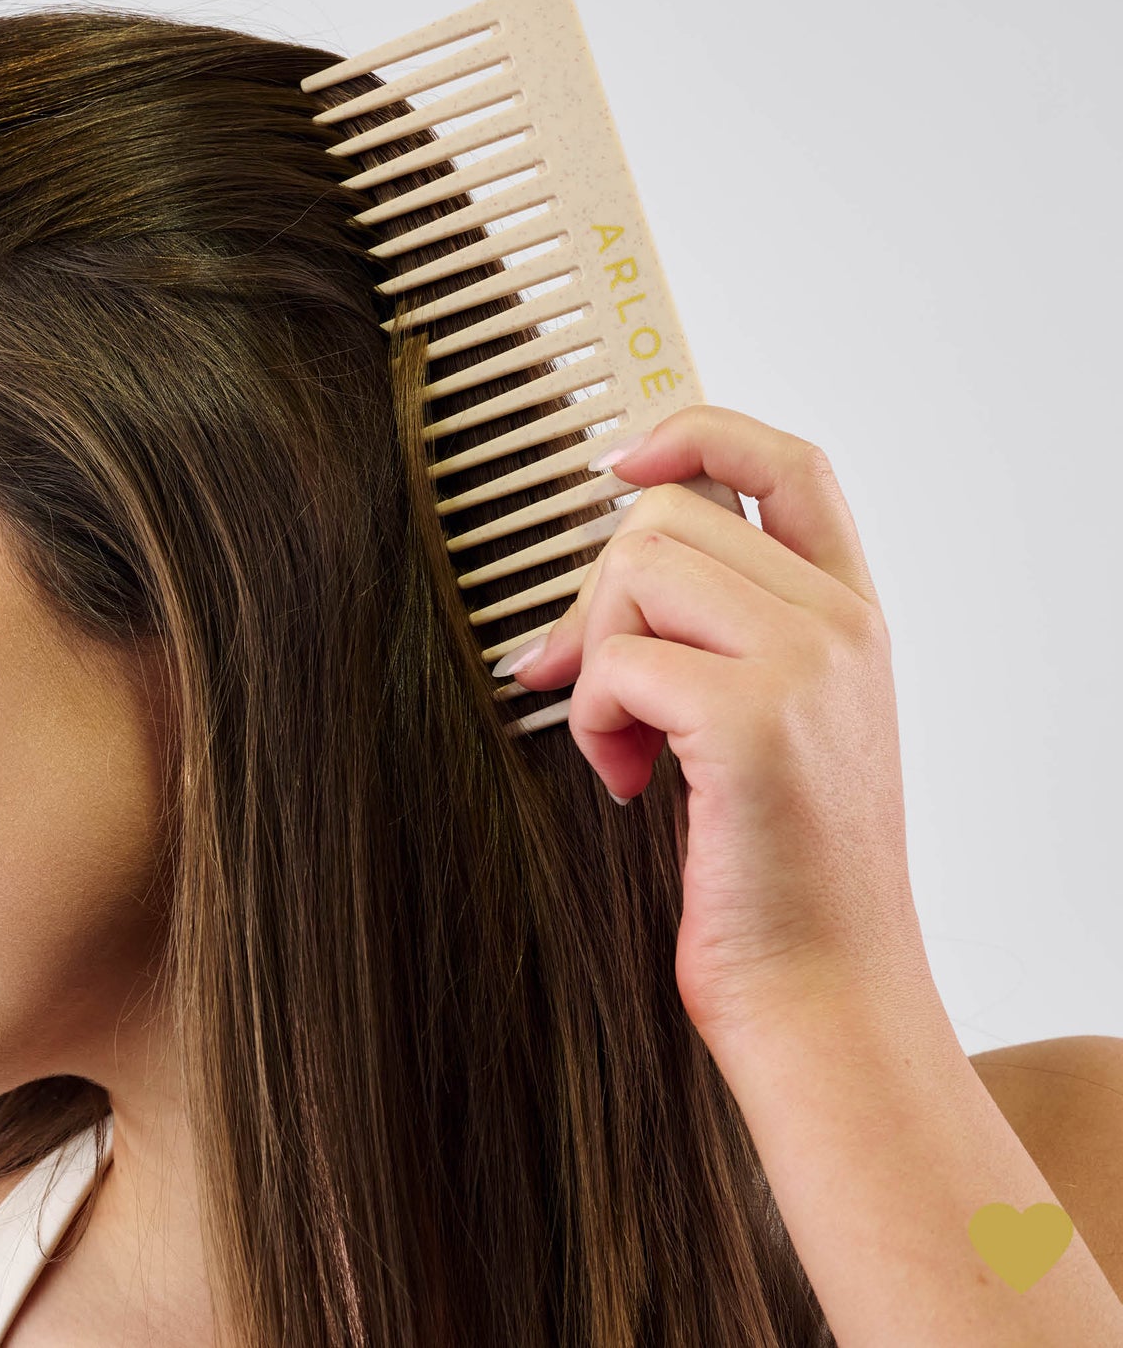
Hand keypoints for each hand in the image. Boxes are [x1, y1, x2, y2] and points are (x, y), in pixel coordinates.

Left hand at [505, 406, 932, 1050]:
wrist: (823, 996)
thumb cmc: (774, 874)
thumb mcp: (760, 730)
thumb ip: (705, 639)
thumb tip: (574, 600)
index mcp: (853, 617)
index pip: (790, 464)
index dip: (697, 432)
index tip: (619, 460)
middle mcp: (843, 626)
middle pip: (665, 518)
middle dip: (598, 599)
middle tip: (593, 688)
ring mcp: (808, 667)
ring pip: (634, 571)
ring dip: (595, 663)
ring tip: (629, 747)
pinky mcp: (753, 721)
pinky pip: (614, 662)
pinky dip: (592, 723)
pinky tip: (633, 785)